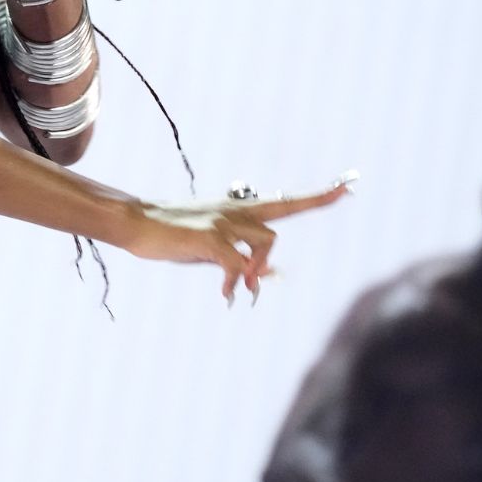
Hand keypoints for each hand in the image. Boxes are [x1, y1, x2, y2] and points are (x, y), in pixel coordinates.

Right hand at [123, 178, 353, 304]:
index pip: (283, 202)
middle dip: (316, 201)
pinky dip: (237, 282)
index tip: (344, 186)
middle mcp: (235, 211)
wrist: (135, 222)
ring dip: (261, 268)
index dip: (314, 197)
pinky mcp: (210, 238)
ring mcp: (224, 222)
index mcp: (236, 211)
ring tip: (242, 291)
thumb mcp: (210, 248)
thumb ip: (241, 258)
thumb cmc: (170, 235)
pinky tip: (228, 295)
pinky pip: (239, 264)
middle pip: (285, 210)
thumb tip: (269, 276)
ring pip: (266, 242)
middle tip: (346, 190)